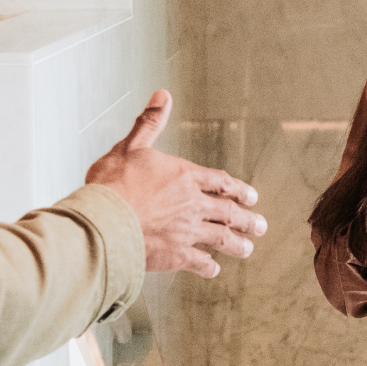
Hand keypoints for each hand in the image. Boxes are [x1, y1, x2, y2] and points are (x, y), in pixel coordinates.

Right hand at [85, 90, 264, 276]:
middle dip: (247, 219)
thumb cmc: (113, 184)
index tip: (251, 196)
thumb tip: (162, 95)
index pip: (220, 183)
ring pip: (221, 238)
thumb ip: (150, 122)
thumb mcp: (131, 146)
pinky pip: (199, 263)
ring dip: (237, 244)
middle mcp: (192, 205)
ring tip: (248, 249)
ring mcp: (186, 232)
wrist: (105, 222)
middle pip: (228, 212)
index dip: (238, 189)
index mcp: (185, 177)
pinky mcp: (176, 256)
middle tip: (261, 225)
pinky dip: (209, 267)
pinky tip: (213, 270)